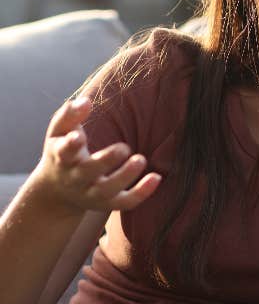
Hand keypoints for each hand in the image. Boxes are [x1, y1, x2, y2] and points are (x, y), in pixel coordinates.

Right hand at [29, 95, 160, 216]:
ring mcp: (92, 193)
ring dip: (125, 176)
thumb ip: (69, 115)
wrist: (57, 192)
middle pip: (88, 172)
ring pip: (108, 190)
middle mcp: (76, 178)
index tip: (78, 136)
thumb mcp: (58, 133)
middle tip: (124, 148)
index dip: (70, 145)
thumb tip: (85, 101)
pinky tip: (157, 177)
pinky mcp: (108, 203)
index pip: (64, 152)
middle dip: (105, 160)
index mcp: (62, 157)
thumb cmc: (63, 151)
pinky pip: (125, 202)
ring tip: (141, 159)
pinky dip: (141, 193)